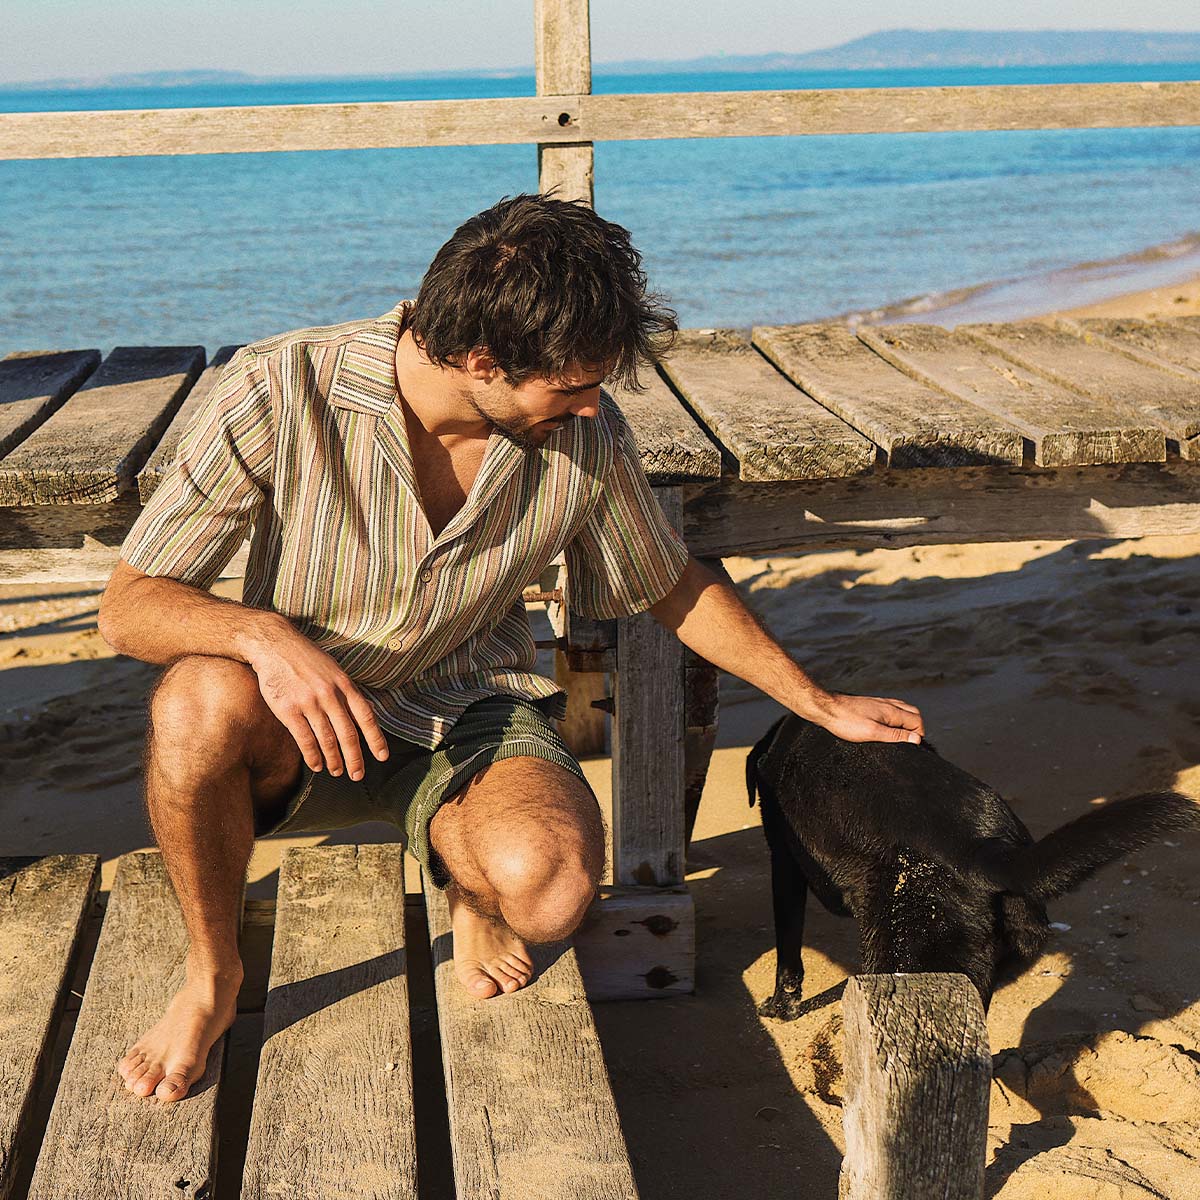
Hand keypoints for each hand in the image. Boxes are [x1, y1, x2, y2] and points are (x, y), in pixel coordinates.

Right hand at [244, 619, 389, 778]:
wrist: (275, 645)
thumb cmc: (307, 659)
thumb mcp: (334, 669)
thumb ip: (346, 692)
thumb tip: (360, 716)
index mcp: (345, 685)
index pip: (366, 717)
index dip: (376, 739)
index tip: (382, 756)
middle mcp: (330, 695)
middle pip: (348, 734)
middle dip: (355, 758)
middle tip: (358, 775)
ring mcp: (309, 703)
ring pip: (327, 740)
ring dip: (334, 760)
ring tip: (336, 772)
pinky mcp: (289, 710)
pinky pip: (305, 739)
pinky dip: (313, 756)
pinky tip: (317, 765)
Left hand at [806, 691, 924, 744]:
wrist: (826, 709)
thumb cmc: (846, 721)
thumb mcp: (872, 732)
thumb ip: (895, 735)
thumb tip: (916, 739)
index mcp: (891, 710)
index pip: (917, 721)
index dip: (918, 735)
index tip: (911, 746)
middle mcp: (888, 704)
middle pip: (913, 713)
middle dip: (914, 728)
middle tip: (906, 742)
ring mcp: (880, 703)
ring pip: (903, 710)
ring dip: (905, 723)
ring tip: (898, 737)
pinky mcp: (871, 705)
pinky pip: (891, 709)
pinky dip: (895, 719)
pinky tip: (885, 728)